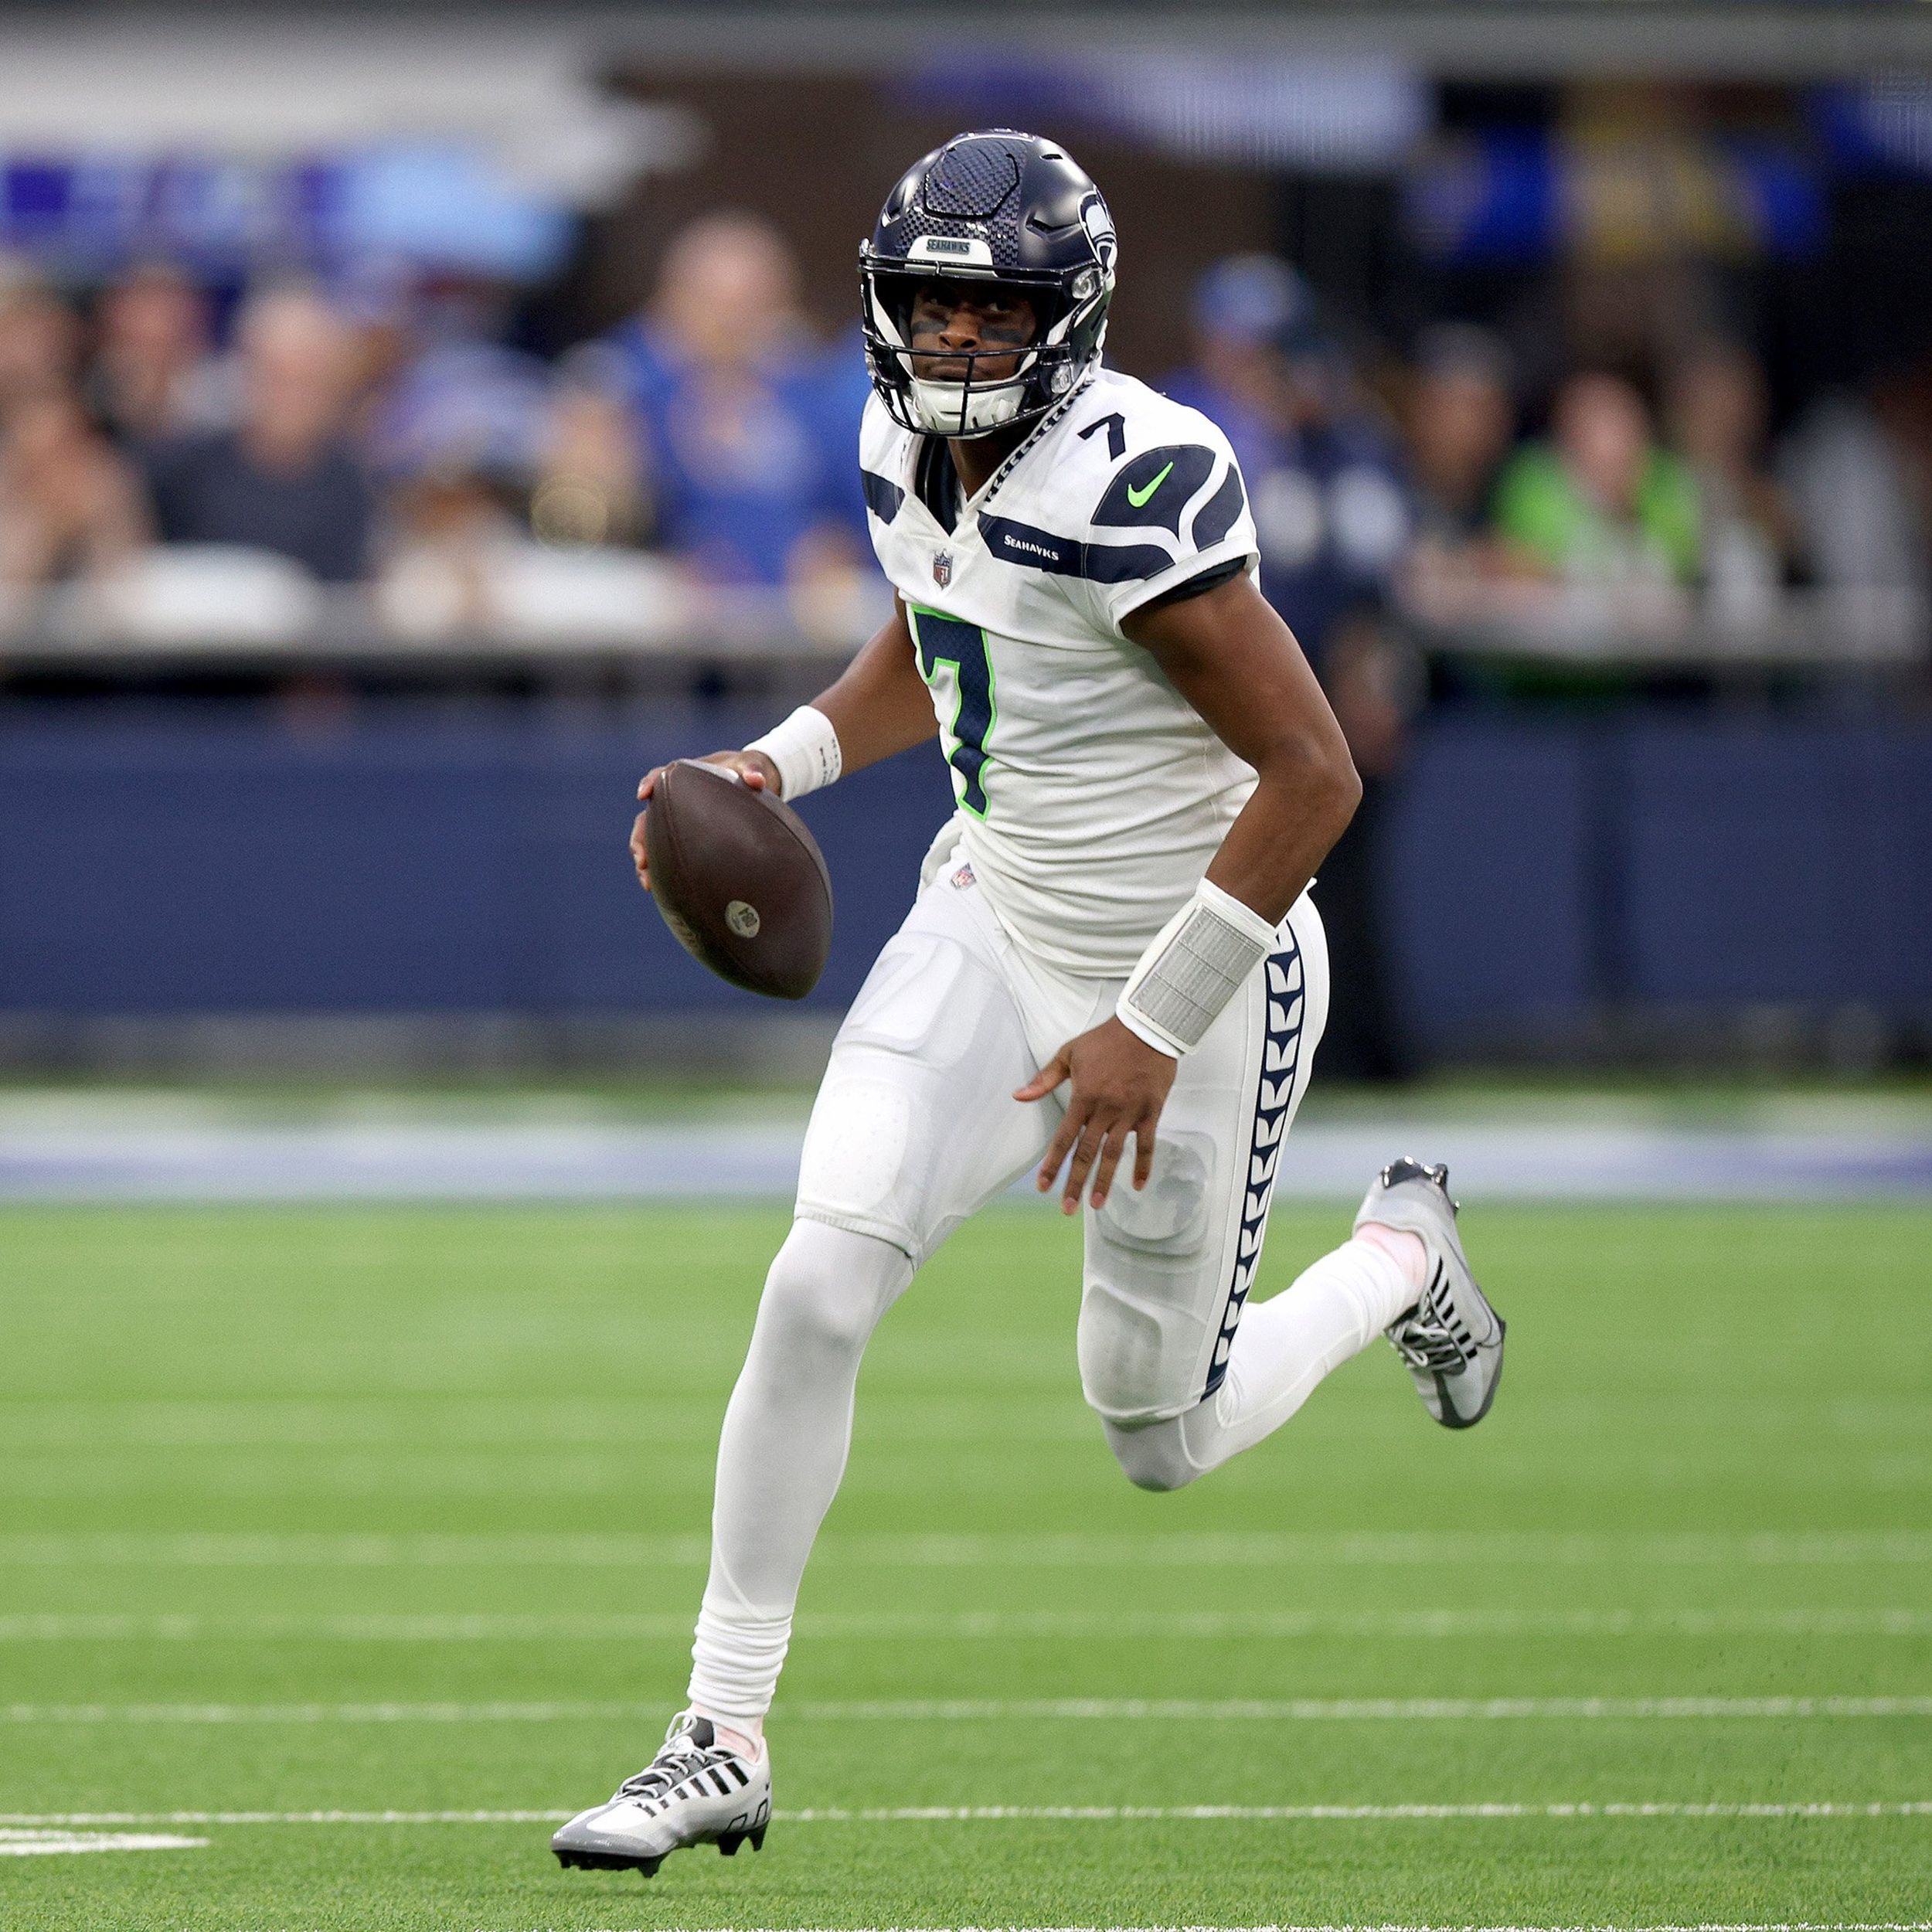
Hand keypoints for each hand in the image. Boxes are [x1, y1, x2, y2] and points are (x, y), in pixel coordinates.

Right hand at [630, 750, 779, 891]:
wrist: (751, 783)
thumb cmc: (747, 772)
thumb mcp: (752, 767)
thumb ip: (754, 770)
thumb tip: (757, 780)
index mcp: (686, 776)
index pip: (660, 777)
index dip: (649, 784)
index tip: (643, 795)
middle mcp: (675, 798)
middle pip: (648, 817)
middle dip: (640, 839)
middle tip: (642, 860)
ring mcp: (677, 818)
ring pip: (651, 838)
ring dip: (645, 859)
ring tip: (648, 883)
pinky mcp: (684, 835)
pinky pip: (666, 852)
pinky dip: (661, 869)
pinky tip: (662, 889)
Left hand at [1015, 1016, 1176, 1214]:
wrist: (1147, 1027)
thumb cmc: (1105, 1040)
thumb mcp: (1069, 1053)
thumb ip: (1045, 1078)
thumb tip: (1018, 1096)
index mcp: (1083, 1097)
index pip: (1064, 1137)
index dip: (1053, 1164)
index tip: (1043, 1186)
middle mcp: (1105, 1110)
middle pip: (1087, 1152)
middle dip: (1074, 1182)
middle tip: (1066, 1209)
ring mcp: (1129, 1112)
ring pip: (1115, 1153)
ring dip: (1105, 1181)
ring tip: (1095, 1205)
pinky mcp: (1151, 1111)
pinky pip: (1147, 1144)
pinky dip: (1143, 1165)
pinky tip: (1137, 1185)